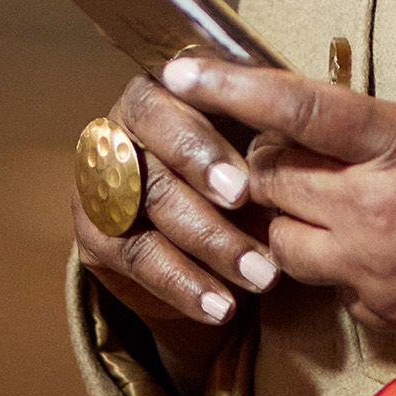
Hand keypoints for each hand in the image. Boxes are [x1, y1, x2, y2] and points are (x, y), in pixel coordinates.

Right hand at [71, 70, 284, 380]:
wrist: (209, 247)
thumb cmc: (244, 177)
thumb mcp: (259, 150)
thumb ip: (268, 141)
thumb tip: (303, 158)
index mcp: (164, 88)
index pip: (171, 97)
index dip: (202, 142)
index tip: (241, 184)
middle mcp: (122, 124)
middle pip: (153, 146)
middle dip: (202, 183)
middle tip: (245, 209)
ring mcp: (99, 177)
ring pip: (149, 202)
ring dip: (208, 241)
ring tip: (260, 275)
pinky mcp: (93, 231)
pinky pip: (136, 256)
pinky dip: (183, 284)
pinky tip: (222, 306)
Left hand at [161, 57, 395, 347]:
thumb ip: (393, 118)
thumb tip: (340, 123)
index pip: (296, 111)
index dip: (231, 88)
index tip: (180, 73)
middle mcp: (377, 210)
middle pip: (268, 181)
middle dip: (260, 160)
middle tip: (283, 145)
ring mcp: (377, 268)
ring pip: (280, 240)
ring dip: (285, 215)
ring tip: (324, 196)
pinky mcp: (384, 310)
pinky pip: (326, 280)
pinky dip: (332, 256)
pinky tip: (374, 239)